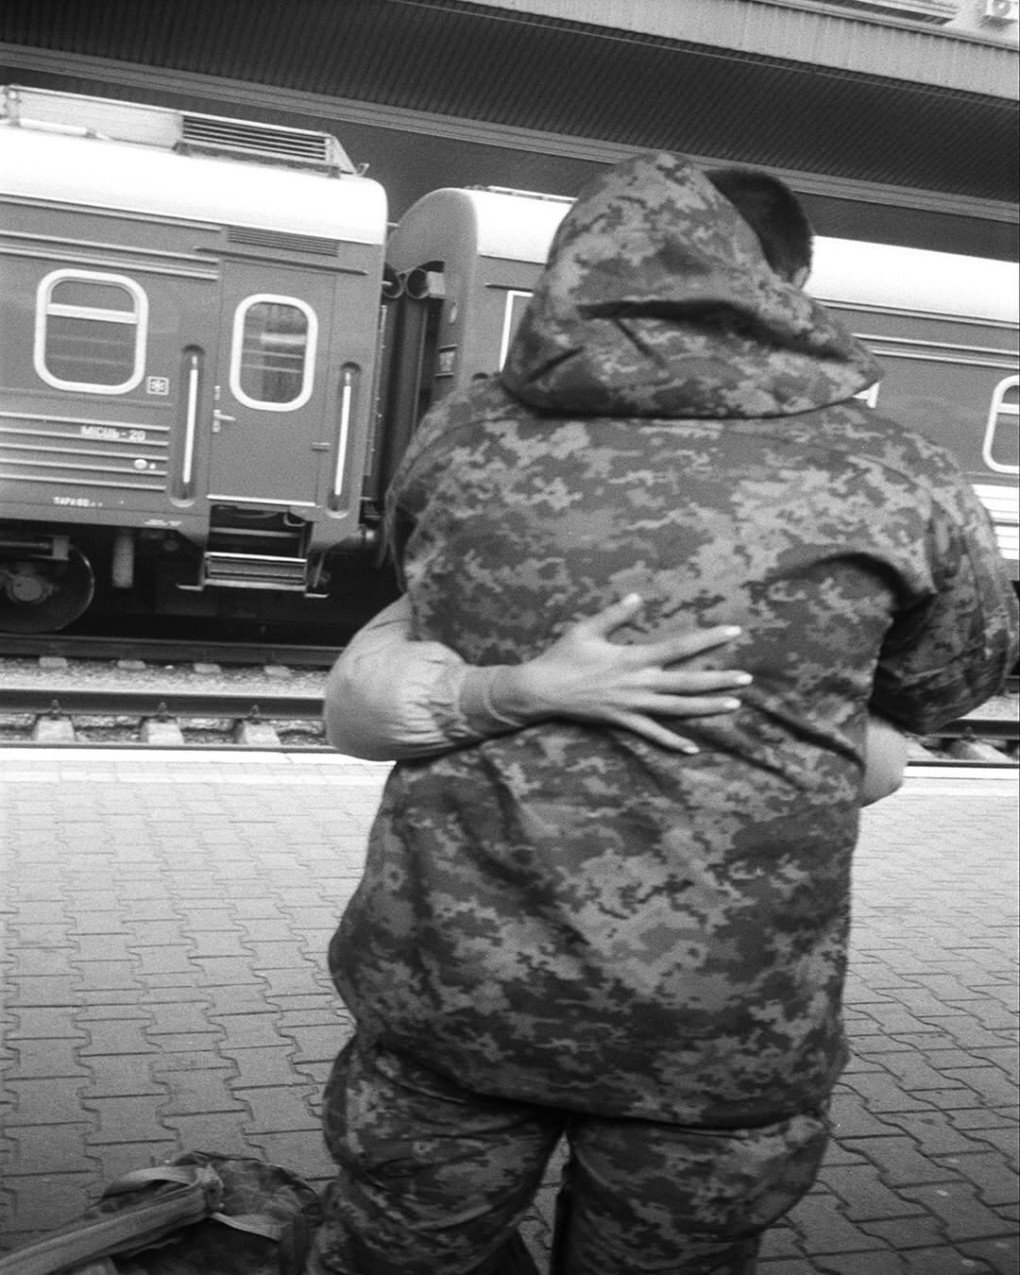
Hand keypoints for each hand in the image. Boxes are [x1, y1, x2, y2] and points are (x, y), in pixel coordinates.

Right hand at [491, 594, 749, 751]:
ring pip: (678, 709)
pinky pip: (653, 733)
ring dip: (707, 708)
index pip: (680, 647)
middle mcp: (639, 683)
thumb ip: (615, 614)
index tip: (733, 632)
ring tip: (734, 706)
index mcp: (633, 657)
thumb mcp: (587, 629)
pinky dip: (673, 741)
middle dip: (719, 680)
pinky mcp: (622, 721)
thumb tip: (638, 598)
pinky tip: (693, 747)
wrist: (541, 691)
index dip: (708, 639)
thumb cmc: (562, 656)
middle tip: (747, 679)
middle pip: (688, 682)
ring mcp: (633, 705)